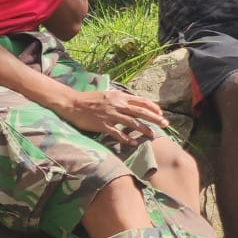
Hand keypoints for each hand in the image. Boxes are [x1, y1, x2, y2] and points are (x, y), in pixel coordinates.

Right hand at [51, 89, 167, 146]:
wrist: (72, 103)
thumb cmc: (90, 99)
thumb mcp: (108, 95)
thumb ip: (121, 98)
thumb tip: (132, 102)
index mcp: (119, 96)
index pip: (141, 101)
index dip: (152, 107)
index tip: (160, 113)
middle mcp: (117, 105)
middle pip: (140, 112)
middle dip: (154, 118)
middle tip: (165, 124)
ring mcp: (110, 115)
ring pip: (131, 123)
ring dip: (143, 129)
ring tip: (152, 135)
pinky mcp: (102, 125)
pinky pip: (116, 133)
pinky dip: (126, 138)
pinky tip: (133, 142)